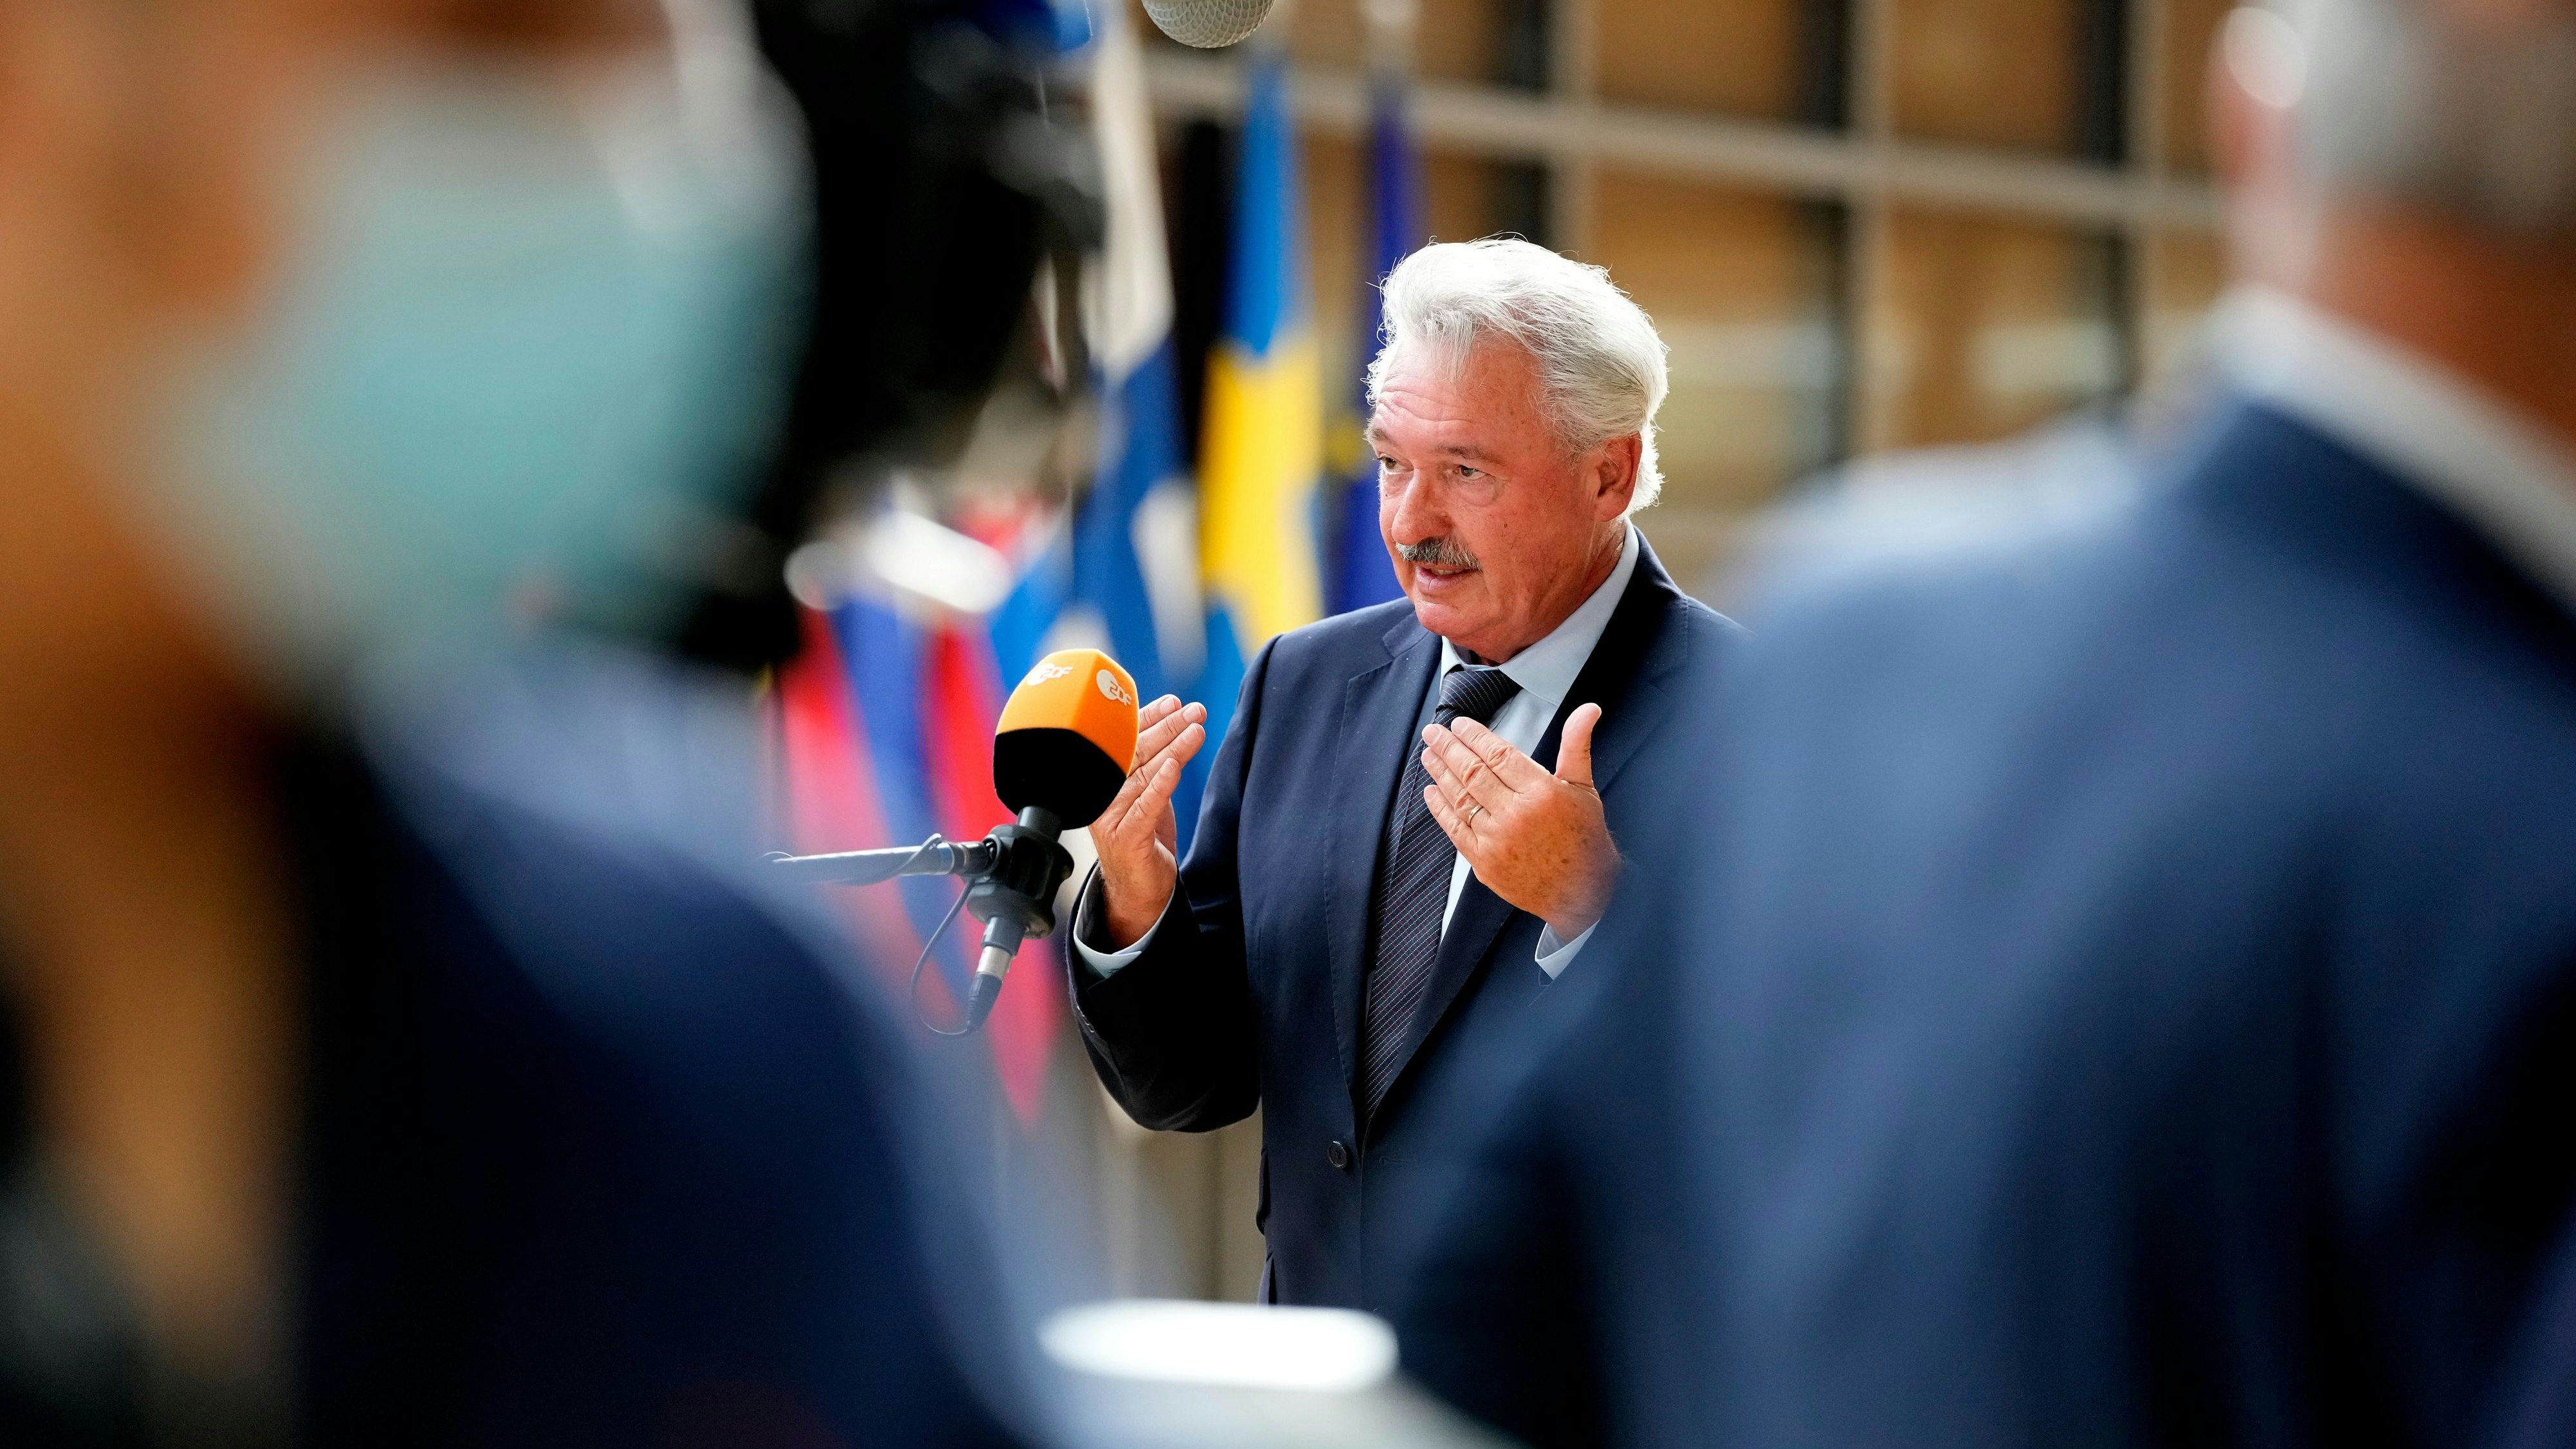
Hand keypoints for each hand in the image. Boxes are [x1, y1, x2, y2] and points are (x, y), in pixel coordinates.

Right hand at [1089, 694, 1207, 948]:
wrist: (1140, 892)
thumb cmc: (1146, 838)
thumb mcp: (1149, 794)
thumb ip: (1154, 764)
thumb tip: (1174, 722)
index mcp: (1104, 781)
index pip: (1124, 741)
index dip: (1148, 718)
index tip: (1174, 701)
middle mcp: (1102, 796)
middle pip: (1134, 753)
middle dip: (1167, 727)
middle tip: (1194, 710)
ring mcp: (1110, 818)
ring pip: (1143, 774)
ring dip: (1173, 749)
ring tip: (1197, 729)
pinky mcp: (1126, 838)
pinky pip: (1146, 805)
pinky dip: (1161, 784)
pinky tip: (1175, 765)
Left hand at [1419, 705, 1619, 939]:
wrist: (1581, 893)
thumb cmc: (1583, 840)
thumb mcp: (1584, 788)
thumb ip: (1576, 744)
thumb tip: (1587, 709)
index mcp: (1541, 792)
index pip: (1498, 754)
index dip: (1474, 736)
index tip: (1459, 725)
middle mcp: (1516, 815)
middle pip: (1472, 772)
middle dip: (1448, 748)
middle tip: (1434, 733)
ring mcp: (1496, 839)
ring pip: (1460, 798)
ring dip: (1440, 773)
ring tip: (1429, 755)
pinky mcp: (1483, 861)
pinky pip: (1454, 829)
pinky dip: (1440, 809)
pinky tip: (1432, 792)